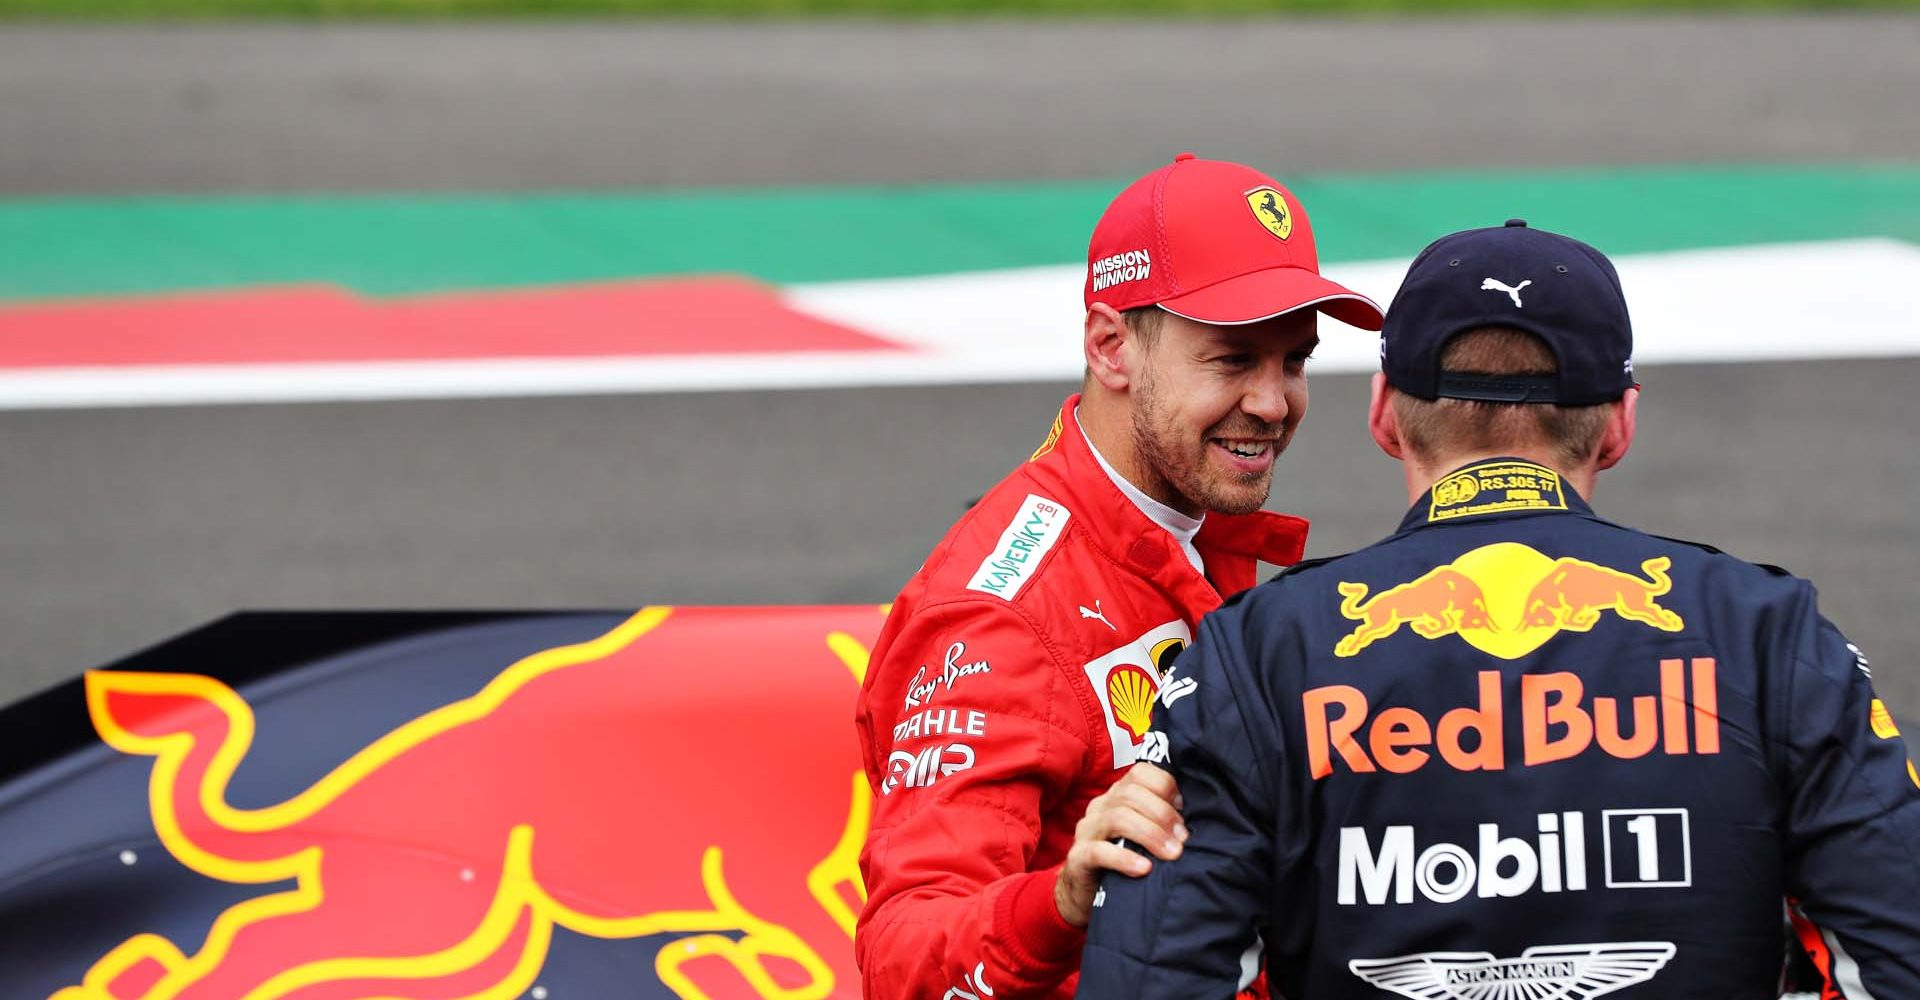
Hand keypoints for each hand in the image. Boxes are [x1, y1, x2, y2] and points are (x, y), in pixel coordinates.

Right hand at [1054, 762, 1186, 926]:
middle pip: (1130, 794)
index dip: (1165, 786)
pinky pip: (1099, 851)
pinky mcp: (1078, 858)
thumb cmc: (1124, 861)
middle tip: (1183, 839)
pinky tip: (1145, 869)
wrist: (1085, 895)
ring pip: (1118, 818)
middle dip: (1162, 814)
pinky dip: (1125, 859)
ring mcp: (1087, 831)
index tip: (1184, 809)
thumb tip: (1196, 818)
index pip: (1140, 773)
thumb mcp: (1143, 836)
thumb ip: (1161, 822)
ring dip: (1151, 835)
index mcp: (1117, 796)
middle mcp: (1100, 807)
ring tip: (1172, 854)